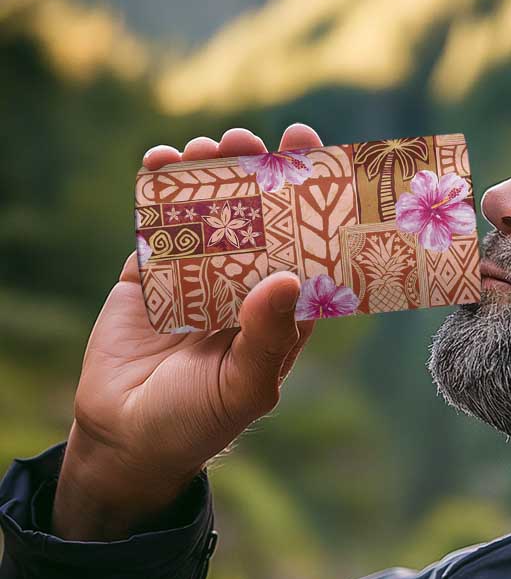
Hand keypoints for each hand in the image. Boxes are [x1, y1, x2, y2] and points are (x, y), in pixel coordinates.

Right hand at [52, 124, 322, 539]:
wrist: (126, 438)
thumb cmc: (199, 421)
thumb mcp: (244, 386)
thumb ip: (268, 337)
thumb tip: (288, 277)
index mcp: (280, 311)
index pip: (306, 249)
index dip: (312, 205)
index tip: (317, 159)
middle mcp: (244, 286)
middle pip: (258, 218)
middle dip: (257, 175)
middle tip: (254, 141)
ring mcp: (196, 276)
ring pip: (208, 212)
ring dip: (210, 174)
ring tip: (209, 146)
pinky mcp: (150, 274)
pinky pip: (157, 225)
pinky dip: (158, 191)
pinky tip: (161, 162)